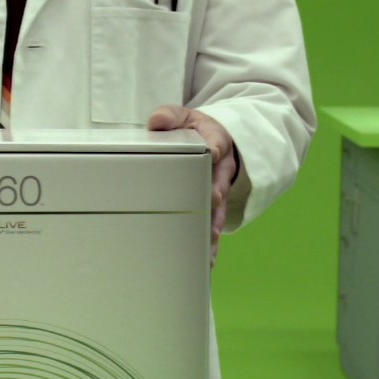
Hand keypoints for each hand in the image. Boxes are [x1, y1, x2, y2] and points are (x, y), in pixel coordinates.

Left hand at [147, 105, 239, 267]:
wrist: (215, 141)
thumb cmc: (194, 130)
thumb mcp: (184, 117)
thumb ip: (170, 116)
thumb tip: (157, 121)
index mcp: (215, 141)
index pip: (218, 141)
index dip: (216, 146)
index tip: (215, 151)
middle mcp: (222, 168)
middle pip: (221, 180)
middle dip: (217, 191)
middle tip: (214, 200)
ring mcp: (219, 189)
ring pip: (219, 209)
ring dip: (215, 224)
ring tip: (210, 239)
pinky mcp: (213, 208)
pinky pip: (212, 226)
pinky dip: (210, 244)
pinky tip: (207, 262)